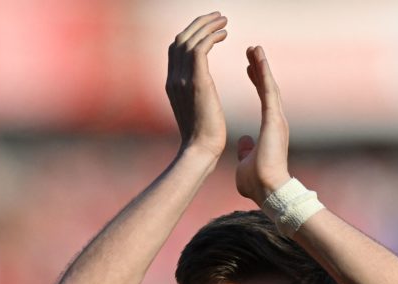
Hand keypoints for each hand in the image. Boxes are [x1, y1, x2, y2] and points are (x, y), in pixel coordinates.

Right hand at [167, 13, 228, 159]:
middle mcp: (173, 79)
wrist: (201, 151)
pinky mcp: (196, 82)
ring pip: (190, 40)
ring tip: (224, 21)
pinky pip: (200, 49)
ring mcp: (182, 80)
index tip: (209, 30)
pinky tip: (225, 35)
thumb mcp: (195, 113)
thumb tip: (202, 93)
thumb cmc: (203, 140)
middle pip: (180, 39)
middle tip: (218, 17)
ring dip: (207, 26)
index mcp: (172, 85)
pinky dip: (211, 37)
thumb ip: (195, 96)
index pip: (176, 50)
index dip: (191, 35)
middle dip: (199, 24)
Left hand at [236, 46, 291, 205]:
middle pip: (268, 87)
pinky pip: (268, 91)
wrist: (269, 191)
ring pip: (270, 85)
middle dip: (260, 67)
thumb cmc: (258, 183)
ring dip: (262, 65)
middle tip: (252, 50)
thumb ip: (245, 151)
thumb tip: (242, 142)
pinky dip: (263, 73)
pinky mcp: (274, 119)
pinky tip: (257, 57)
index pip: (263, 98)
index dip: (257, 81)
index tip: (249, 68)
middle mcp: (276, 120)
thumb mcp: (246, 163)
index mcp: (270, 129)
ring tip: (254, 48)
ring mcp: (277, 119)